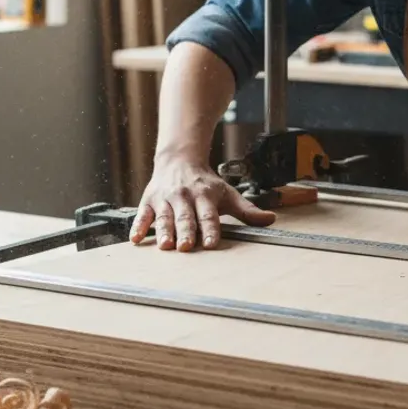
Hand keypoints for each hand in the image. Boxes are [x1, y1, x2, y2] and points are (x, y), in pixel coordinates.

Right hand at [129, 155, 275, 251]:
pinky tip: (136, 240)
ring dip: (164, 231)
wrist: (179, 160)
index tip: (211, 243)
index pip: (209, 215)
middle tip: (186, 247)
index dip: (211, 229)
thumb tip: (271, 220)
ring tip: (165, 245)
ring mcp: (165, 199)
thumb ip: (247, 210)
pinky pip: (143, 215)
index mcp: (205, 196)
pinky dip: (139, 226)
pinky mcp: (149, 201)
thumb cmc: (206, 183)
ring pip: (165, 217)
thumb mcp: (228, 193)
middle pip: (186, 217)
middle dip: (186, 232)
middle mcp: (185, 197)